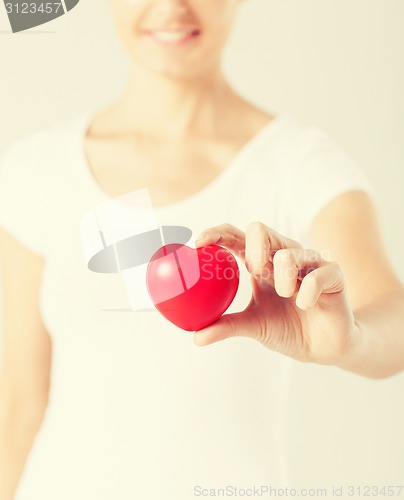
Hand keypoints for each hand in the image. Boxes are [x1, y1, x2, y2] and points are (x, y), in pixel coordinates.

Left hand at [194, 222, 358, 366]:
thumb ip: (226, 326)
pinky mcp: (333, 274)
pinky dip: (306, 293)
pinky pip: (315, 275)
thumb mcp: (253, 326)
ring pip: (288, 253)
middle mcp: (283, 256)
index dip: (218, 233)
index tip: (199, 242)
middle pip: (260, 230)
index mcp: (261, 263)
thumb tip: (196, 337)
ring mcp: (309, 262)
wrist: (324, 348)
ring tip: (287, 296)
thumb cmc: (288, 329)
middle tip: (254, 272)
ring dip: (282, 279)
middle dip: (252, 248)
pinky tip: (306, 305)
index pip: (236, 238)